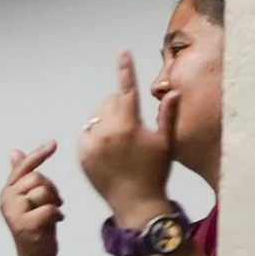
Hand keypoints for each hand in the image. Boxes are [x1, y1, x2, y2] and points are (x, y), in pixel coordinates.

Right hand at [0, 141, 64, 255]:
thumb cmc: (36, 226)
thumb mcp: (30, 198)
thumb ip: (22, 176)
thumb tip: (15, 152)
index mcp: (7, 192)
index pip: (24, 168)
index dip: (39, 155)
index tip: (53, 143)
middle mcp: (6, 200)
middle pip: (36, 178)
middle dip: (51, 189)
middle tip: (55, 203)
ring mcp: (13, 213)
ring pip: (43, 192)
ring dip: (54, 202)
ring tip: (53, 213)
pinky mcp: (24, 225)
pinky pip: (48, 209)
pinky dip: (56, 215)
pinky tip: (56, 222)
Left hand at [75, 52, 175, 221]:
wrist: (135, 203)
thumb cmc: (155, 172)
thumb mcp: (165, 143)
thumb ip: (166, 116)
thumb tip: (172, 91)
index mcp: (128, 125)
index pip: (126, 90)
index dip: (125, 70)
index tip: (122, 52)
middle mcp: (106, 132)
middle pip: (108, 102)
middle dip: (118, 105)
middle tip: (131, 124)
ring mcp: (91, 144)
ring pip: (95, 117)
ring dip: (106, 120)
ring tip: (120, 140)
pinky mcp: (81, 155)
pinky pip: (86, 134)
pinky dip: (95, 135)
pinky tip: (108, 149)